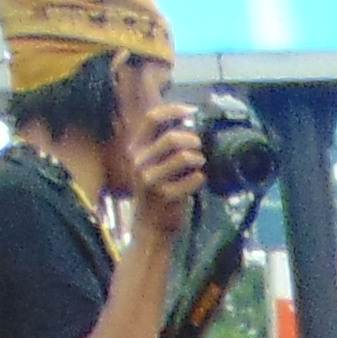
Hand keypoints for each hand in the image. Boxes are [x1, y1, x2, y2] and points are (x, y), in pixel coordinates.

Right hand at [124, 106, 207, 228]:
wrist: (150, 226)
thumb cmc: (157, 192)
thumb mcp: (152, 164)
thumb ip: (163, 145)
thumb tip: (189, 122)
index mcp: (136, 148)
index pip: (152, 118)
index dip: (174, 111)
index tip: (191, 112)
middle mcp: (139, 161)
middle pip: (171, 137)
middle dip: (192, 140)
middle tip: (199, 147)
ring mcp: (149, 179)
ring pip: (183, 157)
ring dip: (198, 158)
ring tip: (200, 163)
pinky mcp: (163, 196)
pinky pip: (192, 179)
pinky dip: (199, 178)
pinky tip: (198, 181)